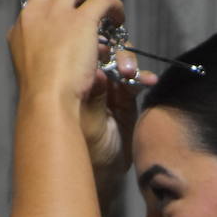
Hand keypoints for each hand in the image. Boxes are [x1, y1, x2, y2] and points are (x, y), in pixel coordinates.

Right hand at [7, 0, 122, 108]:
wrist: (46, 102)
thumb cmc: (40, 97)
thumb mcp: (29, 70)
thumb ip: (35, 53)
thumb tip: (46, 50)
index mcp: (22, 27)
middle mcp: (35, 14)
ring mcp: (57, 14)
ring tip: (106, 8)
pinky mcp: (81, 20)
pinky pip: (103, 0)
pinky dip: (114, 5)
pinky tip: (118, 17)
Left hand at [82, 51, 157, 201]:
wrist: (100, 175)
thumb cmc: (83, 149)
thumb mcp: (86, 120)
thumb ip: (96, 95)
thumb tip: (99, 72)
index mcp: (68, 82)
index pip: (78, 51)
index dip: (91, 42)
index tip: (102, 41)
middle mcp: (87, 82)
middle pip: (103, 53)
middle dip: (114, 52)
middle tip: (118, 62)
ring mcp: (108, 91)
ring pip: (121, 64)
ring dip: (130, 64)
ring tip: (132, 73)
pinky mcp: (126, 101)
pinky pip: (136, 82)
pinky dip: (143, 78)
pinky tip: (148, 80)